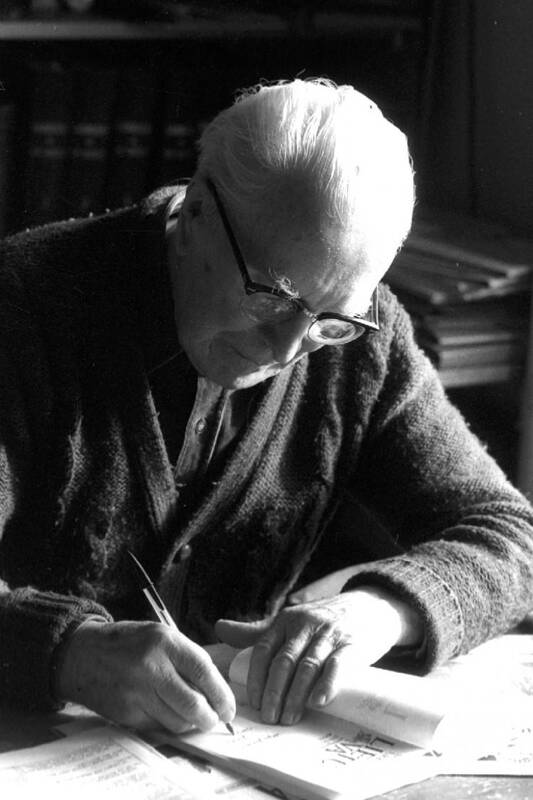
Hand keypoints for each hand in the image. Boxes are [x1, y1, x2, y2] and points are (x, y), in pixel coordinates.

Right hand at [55, 620, 235, 734]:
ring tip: (190, 716)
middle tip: (213, 720)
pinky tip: (165, 713)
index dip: (221, 694)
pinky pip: (157, 726)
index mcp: (164, 641)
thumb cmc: (128, 643)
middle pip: (192, 703)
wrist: (83, 654)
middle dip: (209, 718)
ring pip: (177, 721)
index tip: (229, 708)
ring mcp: (136, 691)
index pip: (203, 671)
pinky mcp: (125, 712)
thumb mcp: (159, 636)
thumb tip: (215, 690)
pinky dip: (167, 724)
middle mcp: (151, 666)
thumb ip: (186, 658)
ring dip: (189, 724)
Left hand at [216, 586, 421, 725]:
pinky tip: (317, 702)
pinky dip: (326, 684)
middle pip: (283, 661)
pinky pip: (336, 665)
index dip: (256, 678)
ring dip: (295, 695)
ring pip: (307, 666)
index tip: (253, 704)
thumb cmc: (323, 621)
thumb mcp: (290, 622)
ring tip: (288, 719)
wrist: (369, 608)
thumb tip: (219, 628)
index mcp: (285, 621)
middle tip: (268, 718)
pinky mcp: (351, 645)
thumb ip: (257, 632)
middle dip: (273, 692)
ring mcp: (328, 634)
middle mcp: (304, 625)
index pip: (263, 650)